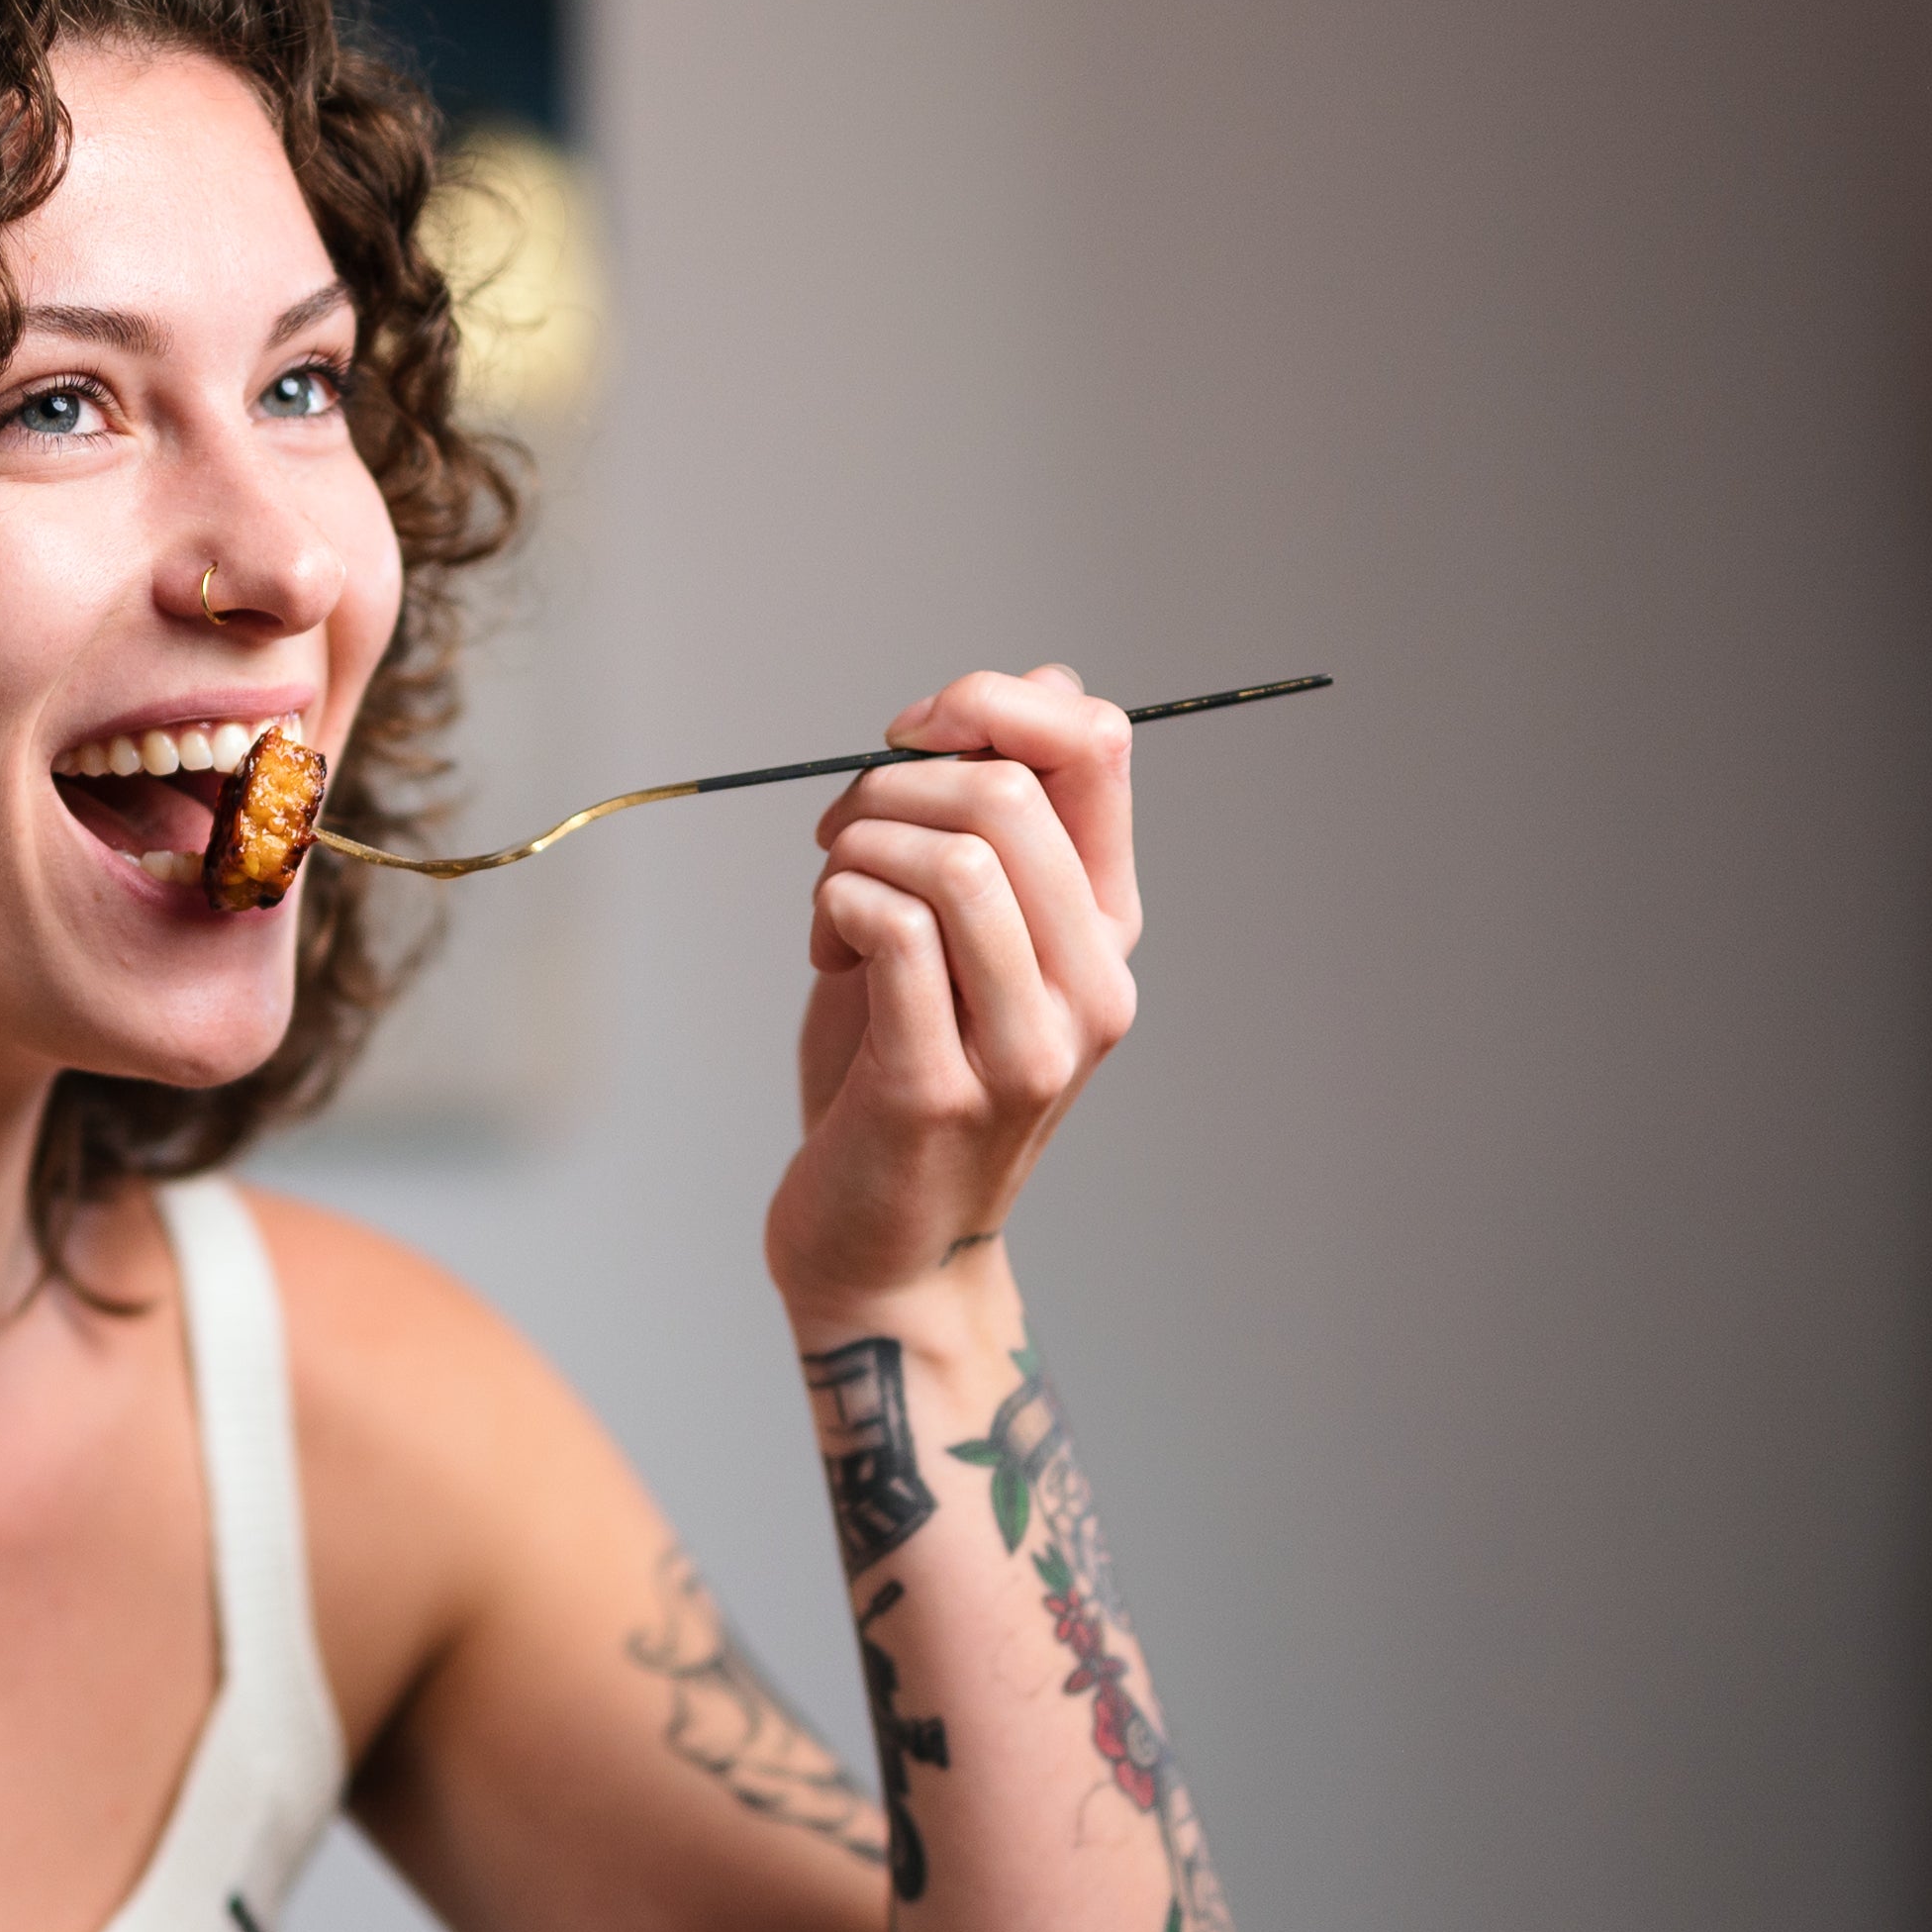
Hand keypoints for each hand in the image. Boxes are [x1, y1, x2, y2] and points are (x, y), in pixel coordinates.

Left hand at [761, 664, 1140, 1325]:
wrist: (879, 1247)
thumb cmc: (899, 1073)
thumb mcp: (957, 933)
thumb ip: (994, 821)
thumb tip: (1030, 684)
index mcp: (1104, 927)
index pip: (1097, 747)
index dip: (989, 703)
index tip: (910, 734)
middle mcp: (1091, 983)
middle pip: (1011, 791)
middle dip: (891, 781)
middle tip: (839, 835)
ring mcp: (1026, 1042)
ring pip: (954, 858)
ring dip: (857, 850)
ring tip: (833, 904)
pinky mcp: (940, 1085)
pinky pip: (891, 927)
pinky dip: (835, 907)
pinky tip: (827, 951)